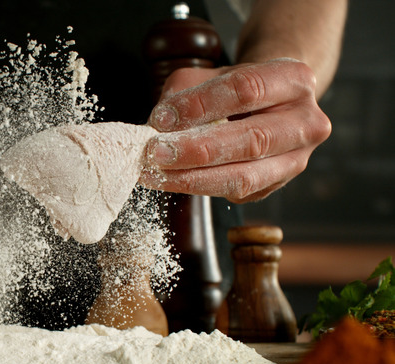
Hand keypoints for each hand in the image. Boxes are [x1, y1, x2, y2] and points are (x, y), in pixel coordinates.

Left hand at [139, 58, 331, 202]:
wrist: (268, 105)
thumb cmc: (236, 87)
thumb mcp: (212, 73)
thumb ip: (186, 91)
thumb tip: (161, 123)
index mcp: (294, 80)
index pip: (246, 90)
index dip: (200, 105)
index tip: (162, 118)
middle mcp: (306, 122)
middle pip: (252, 140)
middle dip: (197, 150)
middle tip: (156, 153)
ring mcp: (296, 159)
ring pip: (245, 177)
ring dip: (194, 178)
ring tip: (157, 174)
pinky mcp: (276, 185)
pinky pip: (236, 193)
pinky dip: (199, 187)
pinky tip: (171, 180)